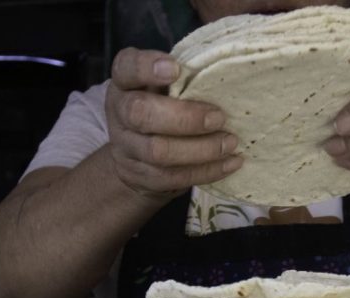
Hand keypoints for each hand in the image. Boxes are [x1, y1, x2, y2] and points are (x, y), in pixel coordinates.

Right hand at [105, 47, 243, 198]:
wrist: (136, 155)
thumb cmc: (161, 106)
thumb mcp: (163, 85)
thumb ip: (183, 78)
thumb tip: (227, 76)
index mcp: (125, 82)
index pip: (126, 68)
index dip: (147, 68)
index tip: (175, 69)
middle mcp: (119, 113)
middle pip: (140, 114)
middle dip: (184, 118)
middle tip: (219, 118)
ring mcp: (126, 148)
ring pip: (159, 152)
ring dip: (201, 149)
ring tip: (230, 143)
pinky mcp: (141, 175)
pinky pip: (172, 177)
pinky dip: (206, 171)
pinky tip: (230, 163)